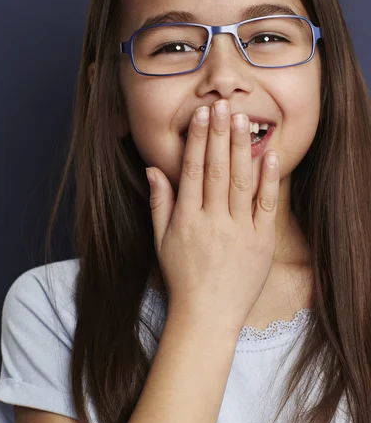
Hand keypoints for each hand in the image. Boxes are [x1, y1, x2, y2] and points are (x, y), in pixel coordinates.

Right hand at [146, 100, 279, 339]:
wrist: (207, 316)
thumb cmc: (181, 277)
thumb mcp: (160, 241)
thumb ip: (159, 202)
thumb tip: (152, 168)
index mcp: (187, 219)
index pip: (193, 170)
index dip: (198, 141)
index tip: (201, 116)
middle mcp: (213, 221)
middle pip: (218, 169)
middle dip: (219, 135)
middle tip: (223, 106)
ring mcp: (240, 231)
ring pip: (242, 181)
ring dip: (242, 147)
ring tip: (243, 119)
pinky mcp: (262, 241)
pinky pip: (266, 205)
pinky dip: (269, 178)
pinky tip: (269, 153)